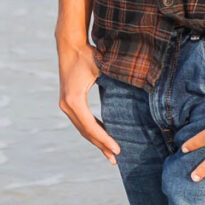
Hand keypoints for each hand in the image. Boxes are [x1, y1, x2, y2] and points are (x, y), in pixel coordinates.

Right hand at [56, 36, 118, 159]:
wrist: (69, 45)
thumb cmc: (87, 55)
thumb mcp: (102, 68)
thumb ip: (115, 80)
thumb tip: (139, 88)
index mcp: (74, 100)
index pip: (91, 126)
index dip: (104, 140)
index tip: (117, 150)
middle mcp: (67, 105)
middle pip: (86, 131)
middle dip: (101, 145)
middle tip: (115, 158)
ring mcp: (65, 105)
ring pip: (82, 128)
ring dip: (96, 141)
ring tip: (110, 154)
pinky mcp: (67, 102)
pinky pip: (80, 122)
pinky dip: (91, 131)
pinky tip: (102, 137)